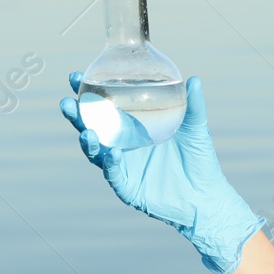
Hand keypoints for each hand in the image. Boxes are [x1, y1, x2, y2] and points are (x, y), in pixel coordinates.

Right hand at [60, 74, 262, 273]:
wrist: (205, 197)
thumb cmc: (199, 160)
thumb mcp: (195, 129)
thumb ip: (194, 105)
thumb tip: (194, 80)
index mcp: (132, 127)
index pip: (105, 107)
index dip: (88, 93)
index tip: (75, 77)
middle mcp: (122, 145)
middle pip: (91, 127)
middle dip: (76, 116)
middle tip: (67, 102)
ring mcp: (122, 167)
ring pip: (96, 153)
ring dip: (88, 141)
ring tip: (86, 131)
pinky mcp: (127, 187)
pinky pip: (114, 174)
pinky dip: (112, 164)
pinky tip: (113, 154)